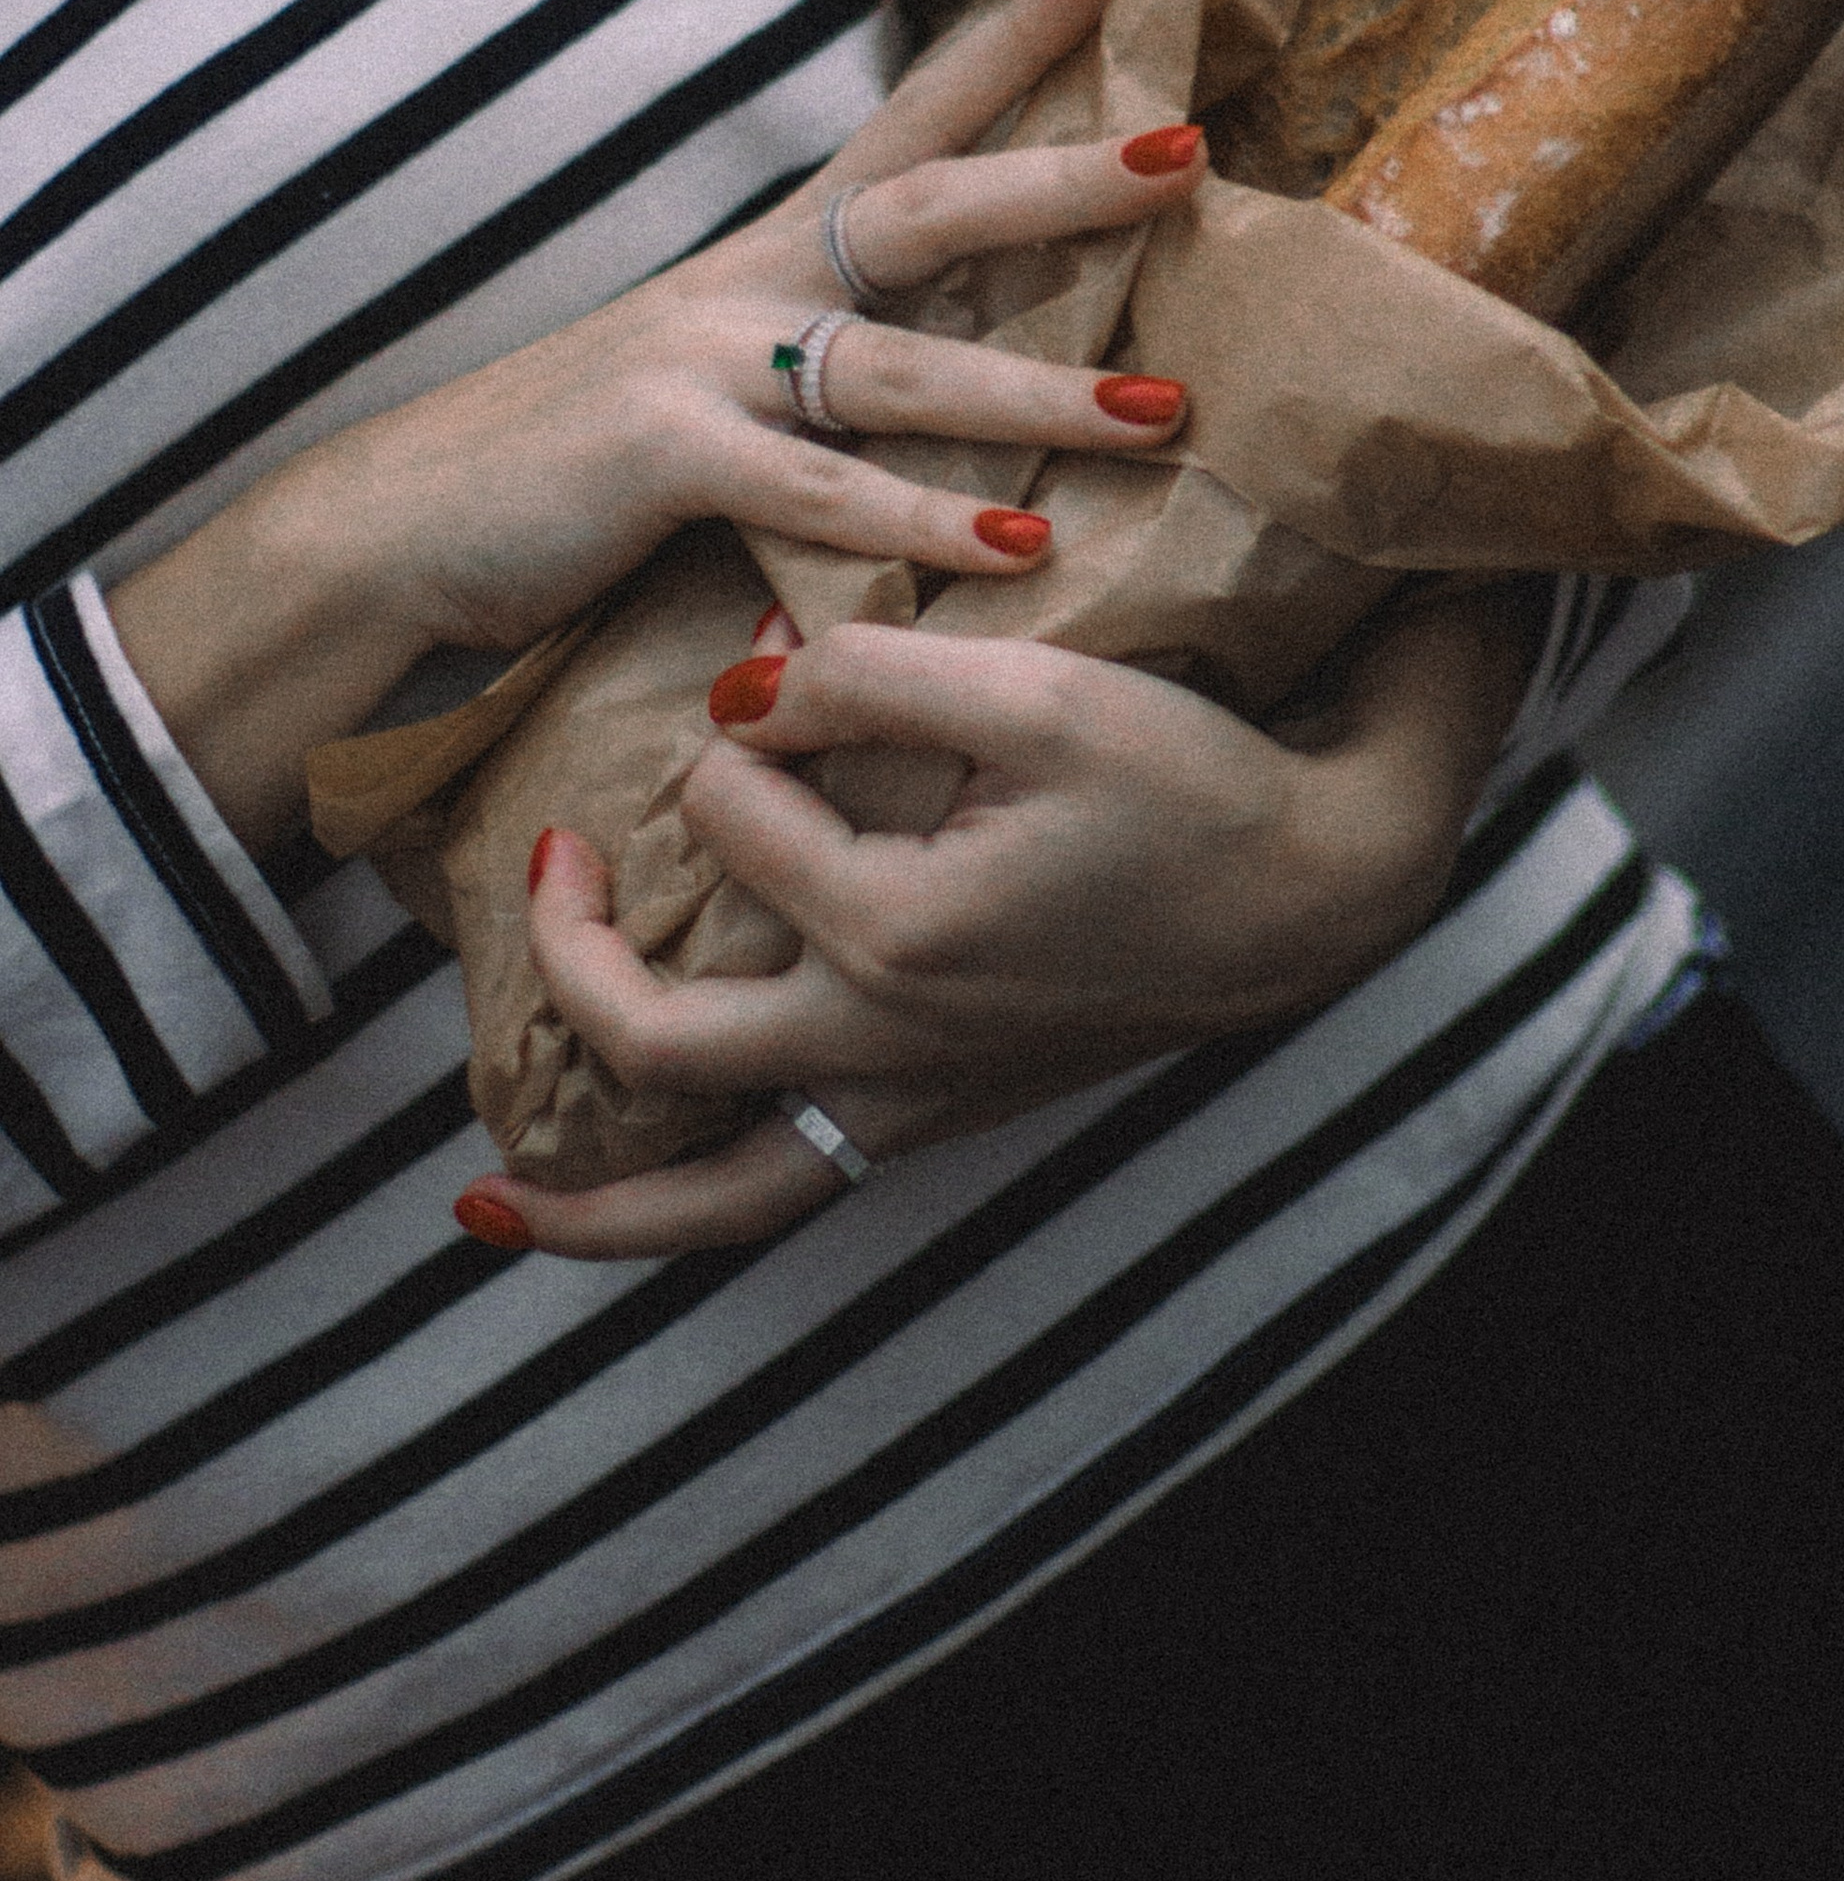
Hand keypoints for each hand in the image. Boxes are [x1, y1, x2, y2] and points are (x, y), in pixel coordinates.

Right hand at [111, 0, 1203, 848]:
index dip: (1002, 43)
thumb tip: (951, 365)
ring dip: (1039, 397)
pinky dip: (921, 528)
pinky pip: (819, 498)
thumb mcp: (709, 389)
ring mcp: (699, 367)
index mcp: (760, 261)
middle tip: (1188, 151)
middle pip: (925, 211)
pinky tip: (1017, 551)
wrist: (395, 529)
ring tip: (1163, 414)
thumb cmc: (570, 467)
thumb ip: (820, 373)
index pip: (903, 124)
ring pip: (901, 370)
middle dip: (1060, 178)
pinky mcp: (661, 460)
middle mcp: (738, 289)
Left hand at [477, 578, 1545, 1258]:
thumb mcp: (1041, 690)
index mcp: (895, 936)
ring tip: (483, 1205)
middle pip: (650, 1039)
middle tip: (544, 859)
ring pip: (713, 1196)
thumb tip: (741, 691)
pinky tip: (644, 1194)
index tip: (782, 664)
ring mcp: (914, 1099)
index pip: (728, 808)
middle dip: (562, 956)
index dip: (735, 721)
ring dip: (590, 1207)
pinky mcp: (948, 1114)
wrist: (1323, 891)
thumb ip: (875, 672)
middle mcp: (883, 1045)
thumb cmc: (1194, 781)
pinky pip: (791, 1195)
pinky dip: (694, 1216)